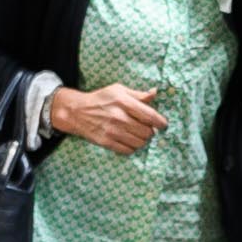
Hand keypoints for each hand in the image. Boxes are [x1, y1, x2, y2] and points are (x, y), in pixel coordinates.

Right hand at [49, 82, 165, 153]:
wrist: (77, 112)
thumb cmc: (101, 99)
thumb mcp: (118, 90)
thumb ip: (138, 94)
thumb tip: (155, 93)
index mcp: (124, 102)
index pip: (150, 116)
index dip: (161, 122)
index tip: (163, 125)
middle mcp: (119, 118)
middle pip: (147, 132)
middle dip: (150, 131)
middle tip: (147, 129)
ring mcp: (112, 131)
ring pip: (139, 143)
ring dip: (142, 140)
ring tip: (137, 134)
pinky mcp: (106, 142)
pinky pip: (128, 150)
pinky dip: (132, 147)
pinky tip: (129, 140)